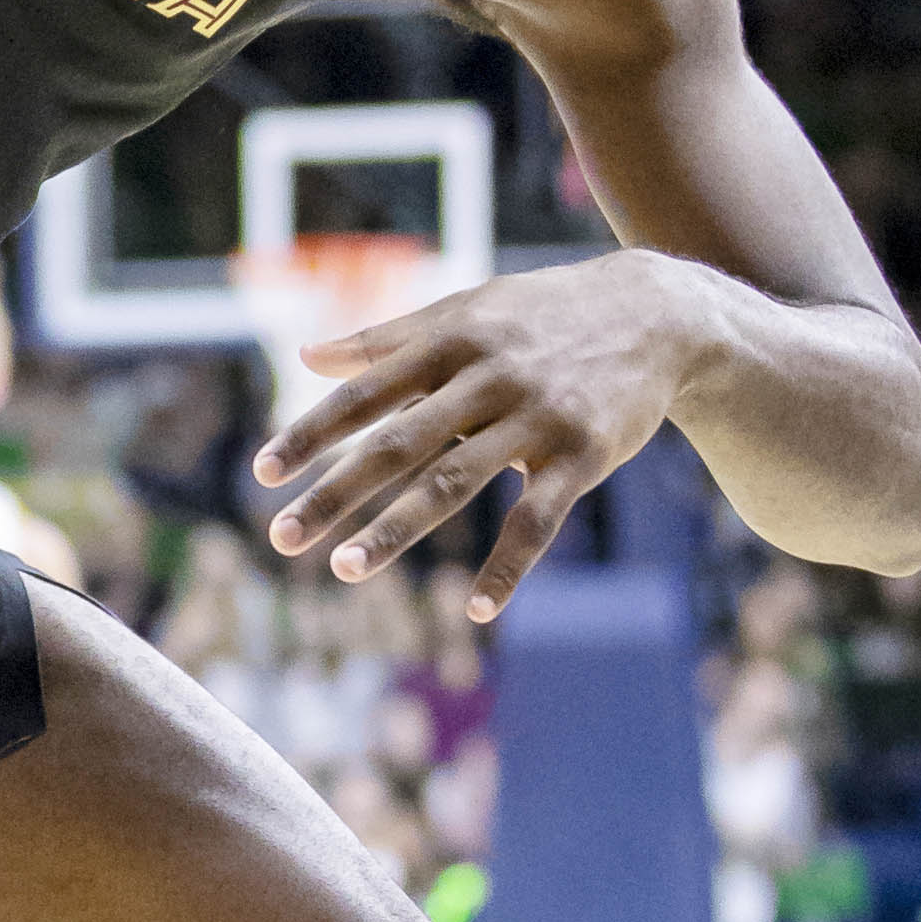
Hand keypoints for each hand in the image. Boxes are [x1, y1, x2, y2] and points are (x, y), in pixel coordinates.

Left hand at [252, 251, 700, 618]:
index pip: (363, 394)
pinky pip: (537, 520)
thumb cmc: (542, 314)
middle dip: (336, 493)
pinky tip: (476, 610)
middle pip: (395, 443)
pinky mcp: (582, 456)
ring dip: (397, 530)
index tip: (263, 472)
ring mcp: (534, 419)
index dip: (311, 433)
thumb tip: (307, 357)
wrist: (658, 314)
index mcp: (446, 342)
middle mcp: (484, 379)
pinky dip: (507, 567)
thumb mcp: (464, 311)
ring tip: (346, 570)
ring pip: (454, 482)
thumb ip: (383, 339)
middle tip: (282, 537)